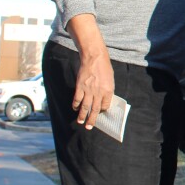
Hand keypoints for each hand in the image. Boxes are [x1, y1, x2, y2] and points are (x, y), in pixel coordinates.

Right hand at [66, 14, 114, 129]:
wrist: (94, 57)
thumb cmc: (104, 67)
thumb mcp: (110, 79)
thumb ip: (107, 90)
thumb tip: (104, 99)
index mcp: (108, 91)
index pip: (105, 105)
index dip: (103, 110)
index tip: (100, 113)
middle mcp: (99, 93)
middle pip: (95, 109)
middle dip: (92, 119)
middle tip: (89, 127)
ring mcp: (89, 90)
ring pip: (85, 107)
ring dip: (82, 115)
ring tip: (80, 122)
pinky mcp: (80, 87)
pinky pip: (77, 99)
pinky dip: (75, 105)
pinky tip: (74, 108)